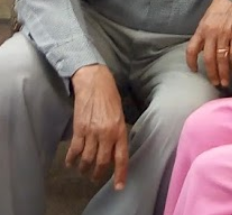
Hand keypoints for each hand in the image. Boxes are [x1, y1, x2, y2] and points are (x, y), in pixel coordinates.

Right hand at [66, 64, 127, 190]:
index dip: (120, 174)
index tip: (119, 187)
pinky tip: (71, 163)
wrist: (94, 83)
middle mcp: (107, 133)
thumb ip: (118, 132)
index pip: (121, 157)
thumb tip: (115, 150)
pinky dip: (71, 159)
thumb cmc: (110, 96)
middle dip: (98, 173)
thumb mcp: (120, 114)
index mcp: (120, 129)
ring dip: (84, 168)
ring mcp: (92, 132)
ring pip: (87, 159)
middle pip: (102, 162)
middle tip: (95, 177)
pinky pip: (75, 150)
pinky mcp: (79, 129)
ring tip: (83, 171)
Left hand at [186, 0, 231, 86]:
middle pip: (209, 59)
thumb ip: (204, 34)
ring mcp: (225, 35)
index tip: (193, 70)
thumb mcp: (207, 19)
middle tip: (215, 83)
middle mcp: (212, 34)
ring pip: (222, 58)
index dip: (191, 62)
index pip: (192, 49)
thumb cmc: (220, 7)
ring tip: (225, 82)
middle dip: (212, 73)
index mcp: (202, 30)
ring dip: (224, 72)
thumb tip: (203, 49)